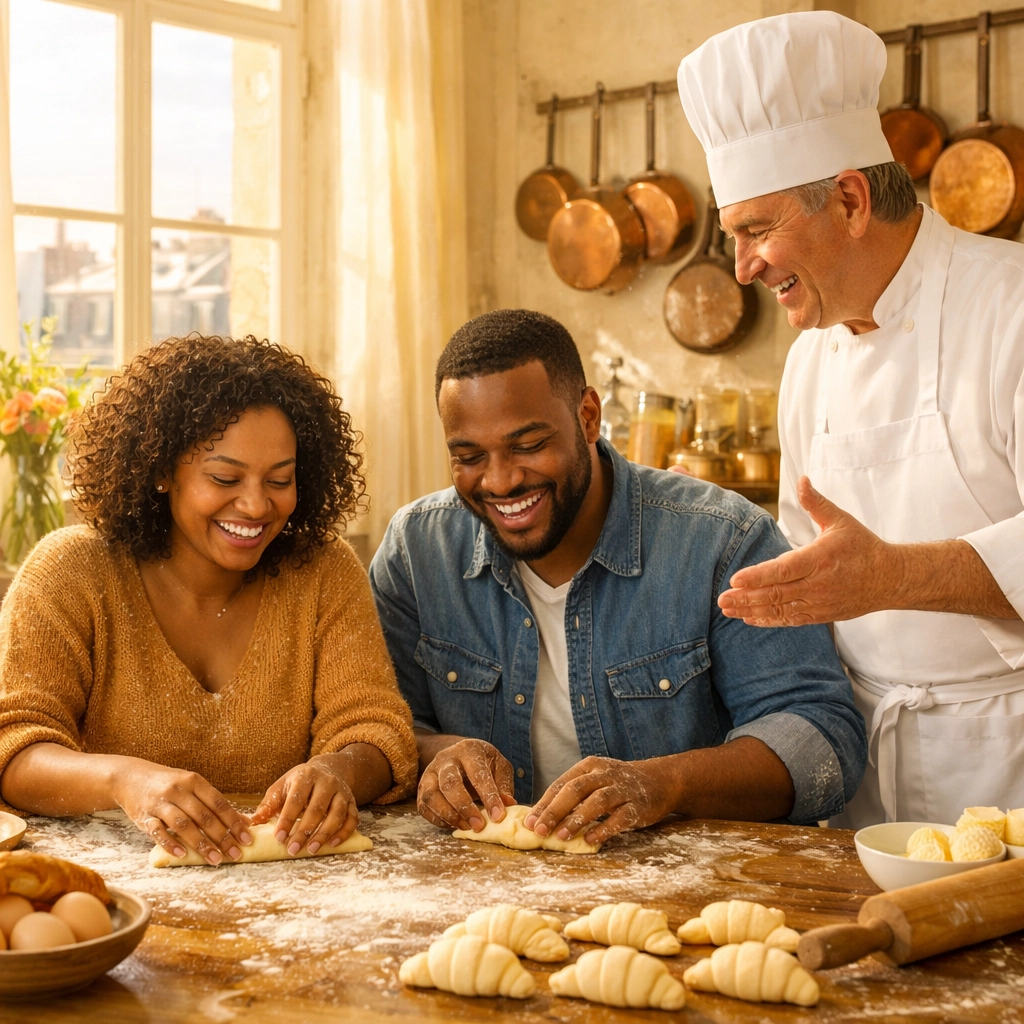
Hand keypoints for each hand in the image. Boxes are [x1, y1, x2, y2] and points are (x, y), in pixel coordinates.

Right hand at [113, 761, 251, 864]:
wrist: (130, 777)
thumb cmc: (169, 784)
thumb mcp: (192, 787)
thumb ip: (214, 803)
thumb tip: (243, 820)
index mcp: (194, 781)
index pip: (219, 803)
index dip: (234, 821)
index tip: (247, 837)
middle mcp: (178, 790)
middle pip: (204, 816)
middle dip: (222, 837)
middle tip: (236, 854)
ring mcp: (160, 803)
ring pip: (184, 825)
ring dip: (201, 844)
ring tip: (215, 859)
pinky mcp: (144, 816)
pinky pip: (157, 832)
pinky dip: (170, 844)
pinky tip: (182, 855)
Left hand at [250, 756, 358, 854]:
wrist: (329, 769)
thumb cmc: (300, 782)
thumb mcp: (283, 786)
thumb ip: (269, 804)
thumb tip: (254, 821)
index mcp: (306, 775)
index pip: (296, 799)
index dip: (287, 819)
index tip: (279, 838)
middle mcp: (327, 782)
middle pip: (317, 808)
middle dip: (304, 831)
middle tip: (293, 849)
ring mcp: (342, 791)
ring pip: (337, 814)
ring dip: (324, 833)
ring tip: (312, 849)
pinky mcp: (352, 801)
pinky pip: (352, 818)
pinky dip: (344, 832)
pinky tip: (333, 844)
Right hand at [417, 739, 515, 830]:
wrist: (459, 755)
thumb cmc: (483, 763)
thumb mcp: (499, 767)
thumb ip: (503, 785)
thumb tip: (508, 804)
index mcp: (469, 750)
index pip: (478, 774)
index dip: (489, 797)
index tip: (498, 816)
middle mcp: (446, 759)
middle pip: (450, 783)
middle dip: (464, 807)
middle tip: (478, 826)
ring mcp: (430, 773)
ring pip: (431, 795)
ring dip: (449, 815)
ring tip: (466, 827)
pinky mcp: (422, 787)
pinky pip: (424, 806)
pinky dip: (437, 819)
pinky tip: (453, 824)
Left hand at [524, 756, 678, 844]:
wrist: (659, 781)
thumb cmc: (618, 785)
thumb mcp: (595, 781)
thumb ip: (573, 796)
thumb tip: (542, 817)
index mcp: (589, 767)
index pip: (562, 784)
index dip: (544, 803)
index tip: (530, 822)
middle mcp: (605, 774)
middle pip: (575, 789)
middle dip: (555, 810)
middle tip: (540, 829)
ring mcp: (623, 788)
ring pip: (597, 801)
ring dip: (577, 819)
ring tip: (561, 836)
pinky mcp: (638, 805)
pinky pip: (620, 817)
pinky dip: (604, 829)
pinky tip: (590, 839)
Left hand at [717, 476, 890, 626]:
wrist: (891, 578)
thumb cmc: (863, 546)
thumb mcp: (841, 520)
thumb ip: (816, 503)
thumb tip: (802, 479)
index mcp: (819, 559)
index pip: (783, 570)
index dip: (758, 576)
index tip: (735, 580)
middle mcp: (818, 584)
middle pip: (776, 593)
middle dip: (746, 597)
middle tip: (721, 600)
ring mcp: (819, 603)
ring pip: (780, 610)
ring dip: (752, 610)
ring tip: (727, 610)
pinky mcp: (822, 615)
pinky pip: (791, 620)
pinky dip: (769, 620)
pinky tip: (749, 618)